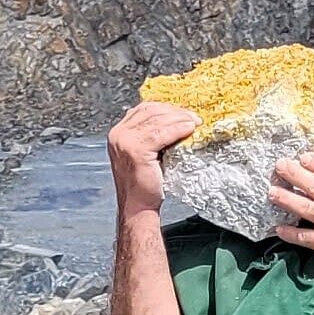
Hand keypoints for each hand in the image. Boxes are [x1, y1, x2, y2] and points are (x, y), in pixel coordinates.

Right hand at [108, 102, 197, 216]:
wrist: (138, 206)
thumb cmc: (145, 183)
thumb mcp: (145, 152)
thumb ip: (151, 135)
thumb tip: (174, 119)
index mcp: (118, 132)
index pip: (144, 110)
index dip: (166, 108)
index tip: (184, 113)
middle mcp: (118, 135)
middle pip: (151, 112)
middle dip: (175, 112)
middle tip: (193, 117)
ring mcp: (125, 142)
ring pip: (157, 121)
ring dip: (179, 119)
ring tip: (195, 123)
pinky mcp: (136, 151)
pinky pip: (162, 134)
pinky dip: (178, 129)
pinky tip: (189, 130)